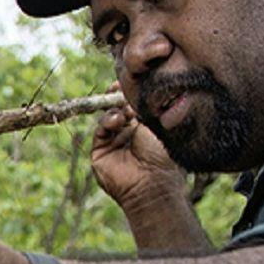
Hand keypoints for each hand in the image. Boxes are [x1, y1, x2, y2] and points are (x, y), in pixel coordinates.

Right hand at [90, 89, 186, 214]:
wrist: (153, 182)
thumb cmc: (163, 156)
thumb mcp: (158, 126)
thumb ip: (146, 108)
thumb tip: (137, 92)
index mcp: (144, 127)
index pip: (132, 105)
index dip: (129, 93)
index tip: (131, 82)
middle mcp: (128, 133)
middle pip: (117, 108)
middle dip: (117, 96)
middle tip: (118, 86)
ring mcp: (113, 142)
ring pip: (107, 117)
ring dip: (114, 110)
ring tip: (125, 112)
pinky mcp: (100, 151)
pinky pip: (100, 131)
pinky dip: (107, 122)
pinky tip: (117, 120)